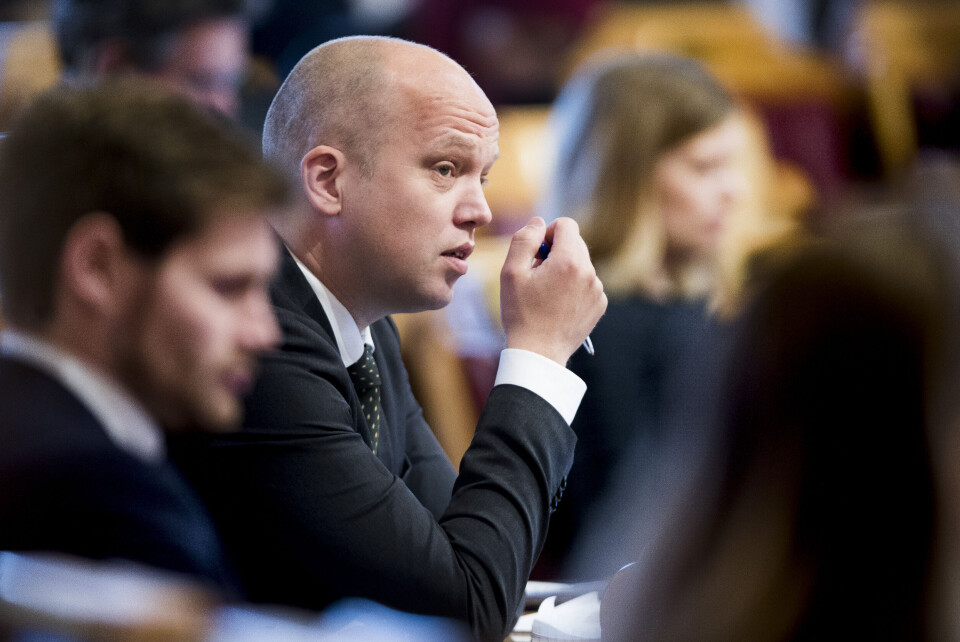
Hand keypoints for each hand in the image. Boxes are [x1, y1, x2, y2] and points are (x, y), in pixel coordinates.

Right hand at [500, 217, 606, 364]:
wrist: (539, 354)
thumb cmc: (521, 313)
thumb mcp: (511, 272)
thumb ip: (524, 239)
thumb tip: (539, 222)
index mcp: (569, 261)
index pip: (566, 224)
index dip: (548, 233)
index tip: (536, 253)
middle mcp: (590, 272)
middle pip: (575, 242)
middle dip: (556, 251)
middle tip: (537, 274)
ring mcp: (597, 290)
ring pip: (581, 263)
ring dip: (565, 269)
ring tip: (547, 293)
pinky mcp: (600, 305)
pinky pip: (588, 283)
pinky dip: (574, 287)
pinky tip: (558, 305)